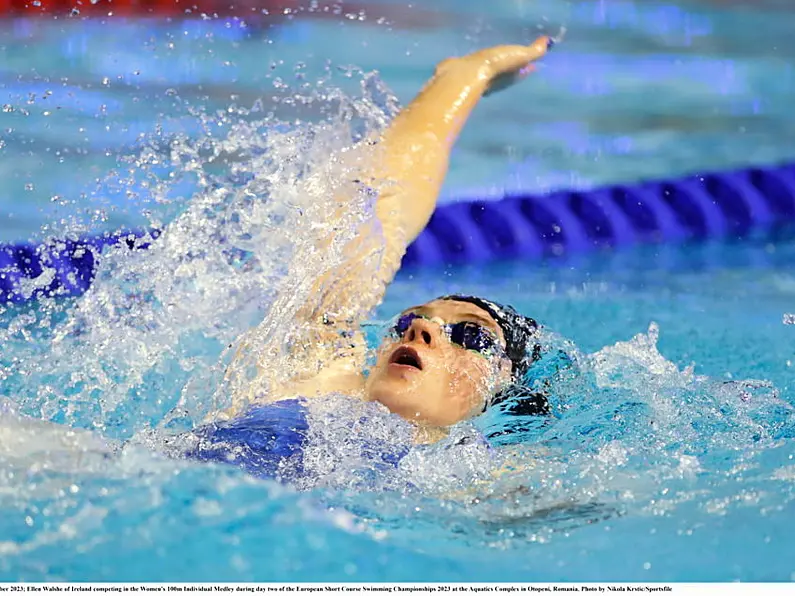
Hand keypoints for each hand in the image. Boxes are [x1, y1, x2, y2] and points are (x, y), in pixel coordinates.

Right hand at [437, 36, 553, 95]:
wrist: (466, 74)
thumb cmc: (495, 66)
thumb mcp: (520, 55)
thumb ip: (534, 51)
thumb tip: (549, 43)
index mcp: (512, 76)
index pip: (523, 70)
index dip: (528, 66)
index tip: (532, 63)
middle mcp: (498, 81)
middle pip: (508, 73)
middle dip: (513, 68)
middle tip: (516, 59)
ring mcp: (481, 79)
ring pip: (492, 72)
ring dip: (496, 67)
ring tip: (496, 59)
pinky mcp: (466, 74)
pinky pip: (476, 69)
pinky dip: (479, 66)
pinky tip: (477, 62)